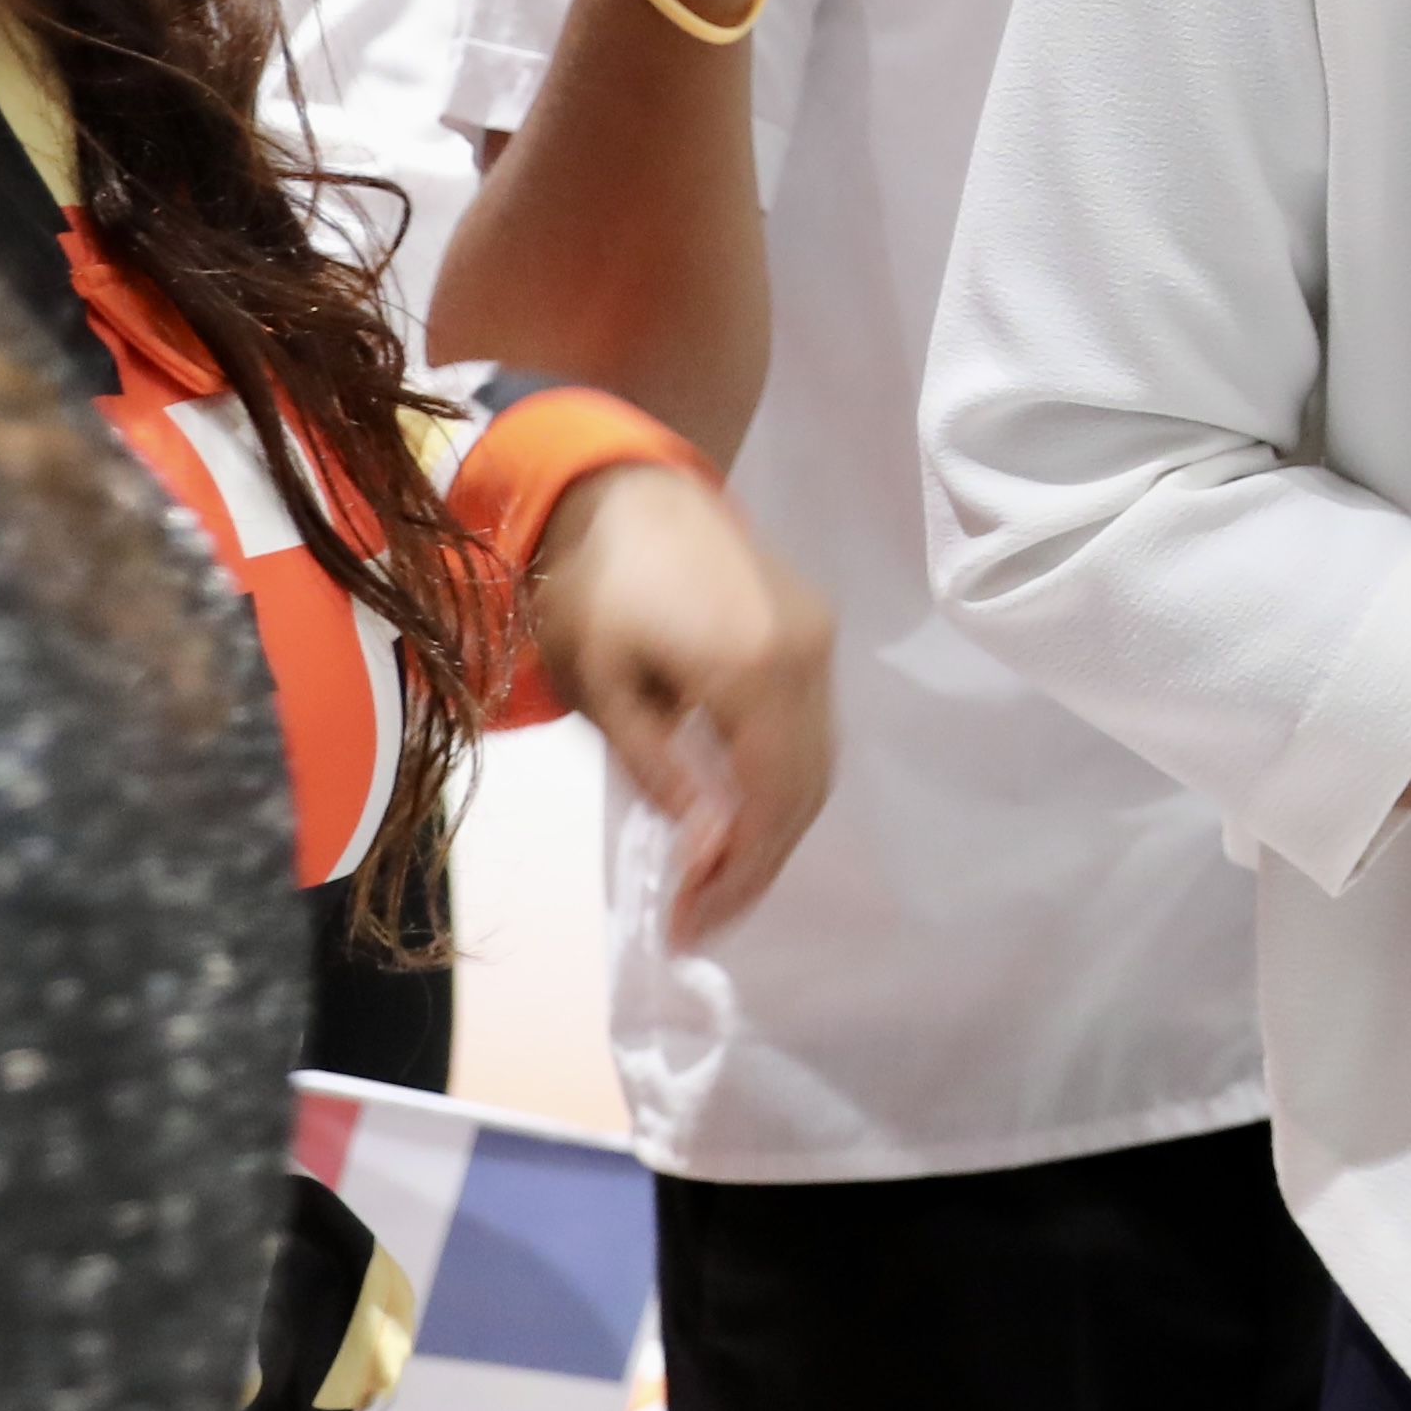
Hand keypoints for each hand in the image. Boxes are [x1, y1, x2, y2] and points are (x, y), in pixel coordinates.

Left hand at [524, 459, 834, 942]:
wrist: (621, 484)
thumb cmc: (591, 585)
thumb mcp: (604, 686)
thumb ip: (658, 768)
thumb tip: (703, 845)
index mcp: (754, 671)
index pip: (769, 802)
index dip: (735, 873)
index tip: (687, 926)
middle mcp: (808, 658)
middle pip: (805, 790)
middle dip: (758, 865)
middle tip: (701, 919)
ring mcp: (819, 638)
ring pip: (818, 760)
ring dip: (773, 828)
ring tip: (716, 880)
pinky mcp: (812, 626)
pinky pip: (811, 725)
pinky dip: (781, 780)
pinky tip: (735, 810)